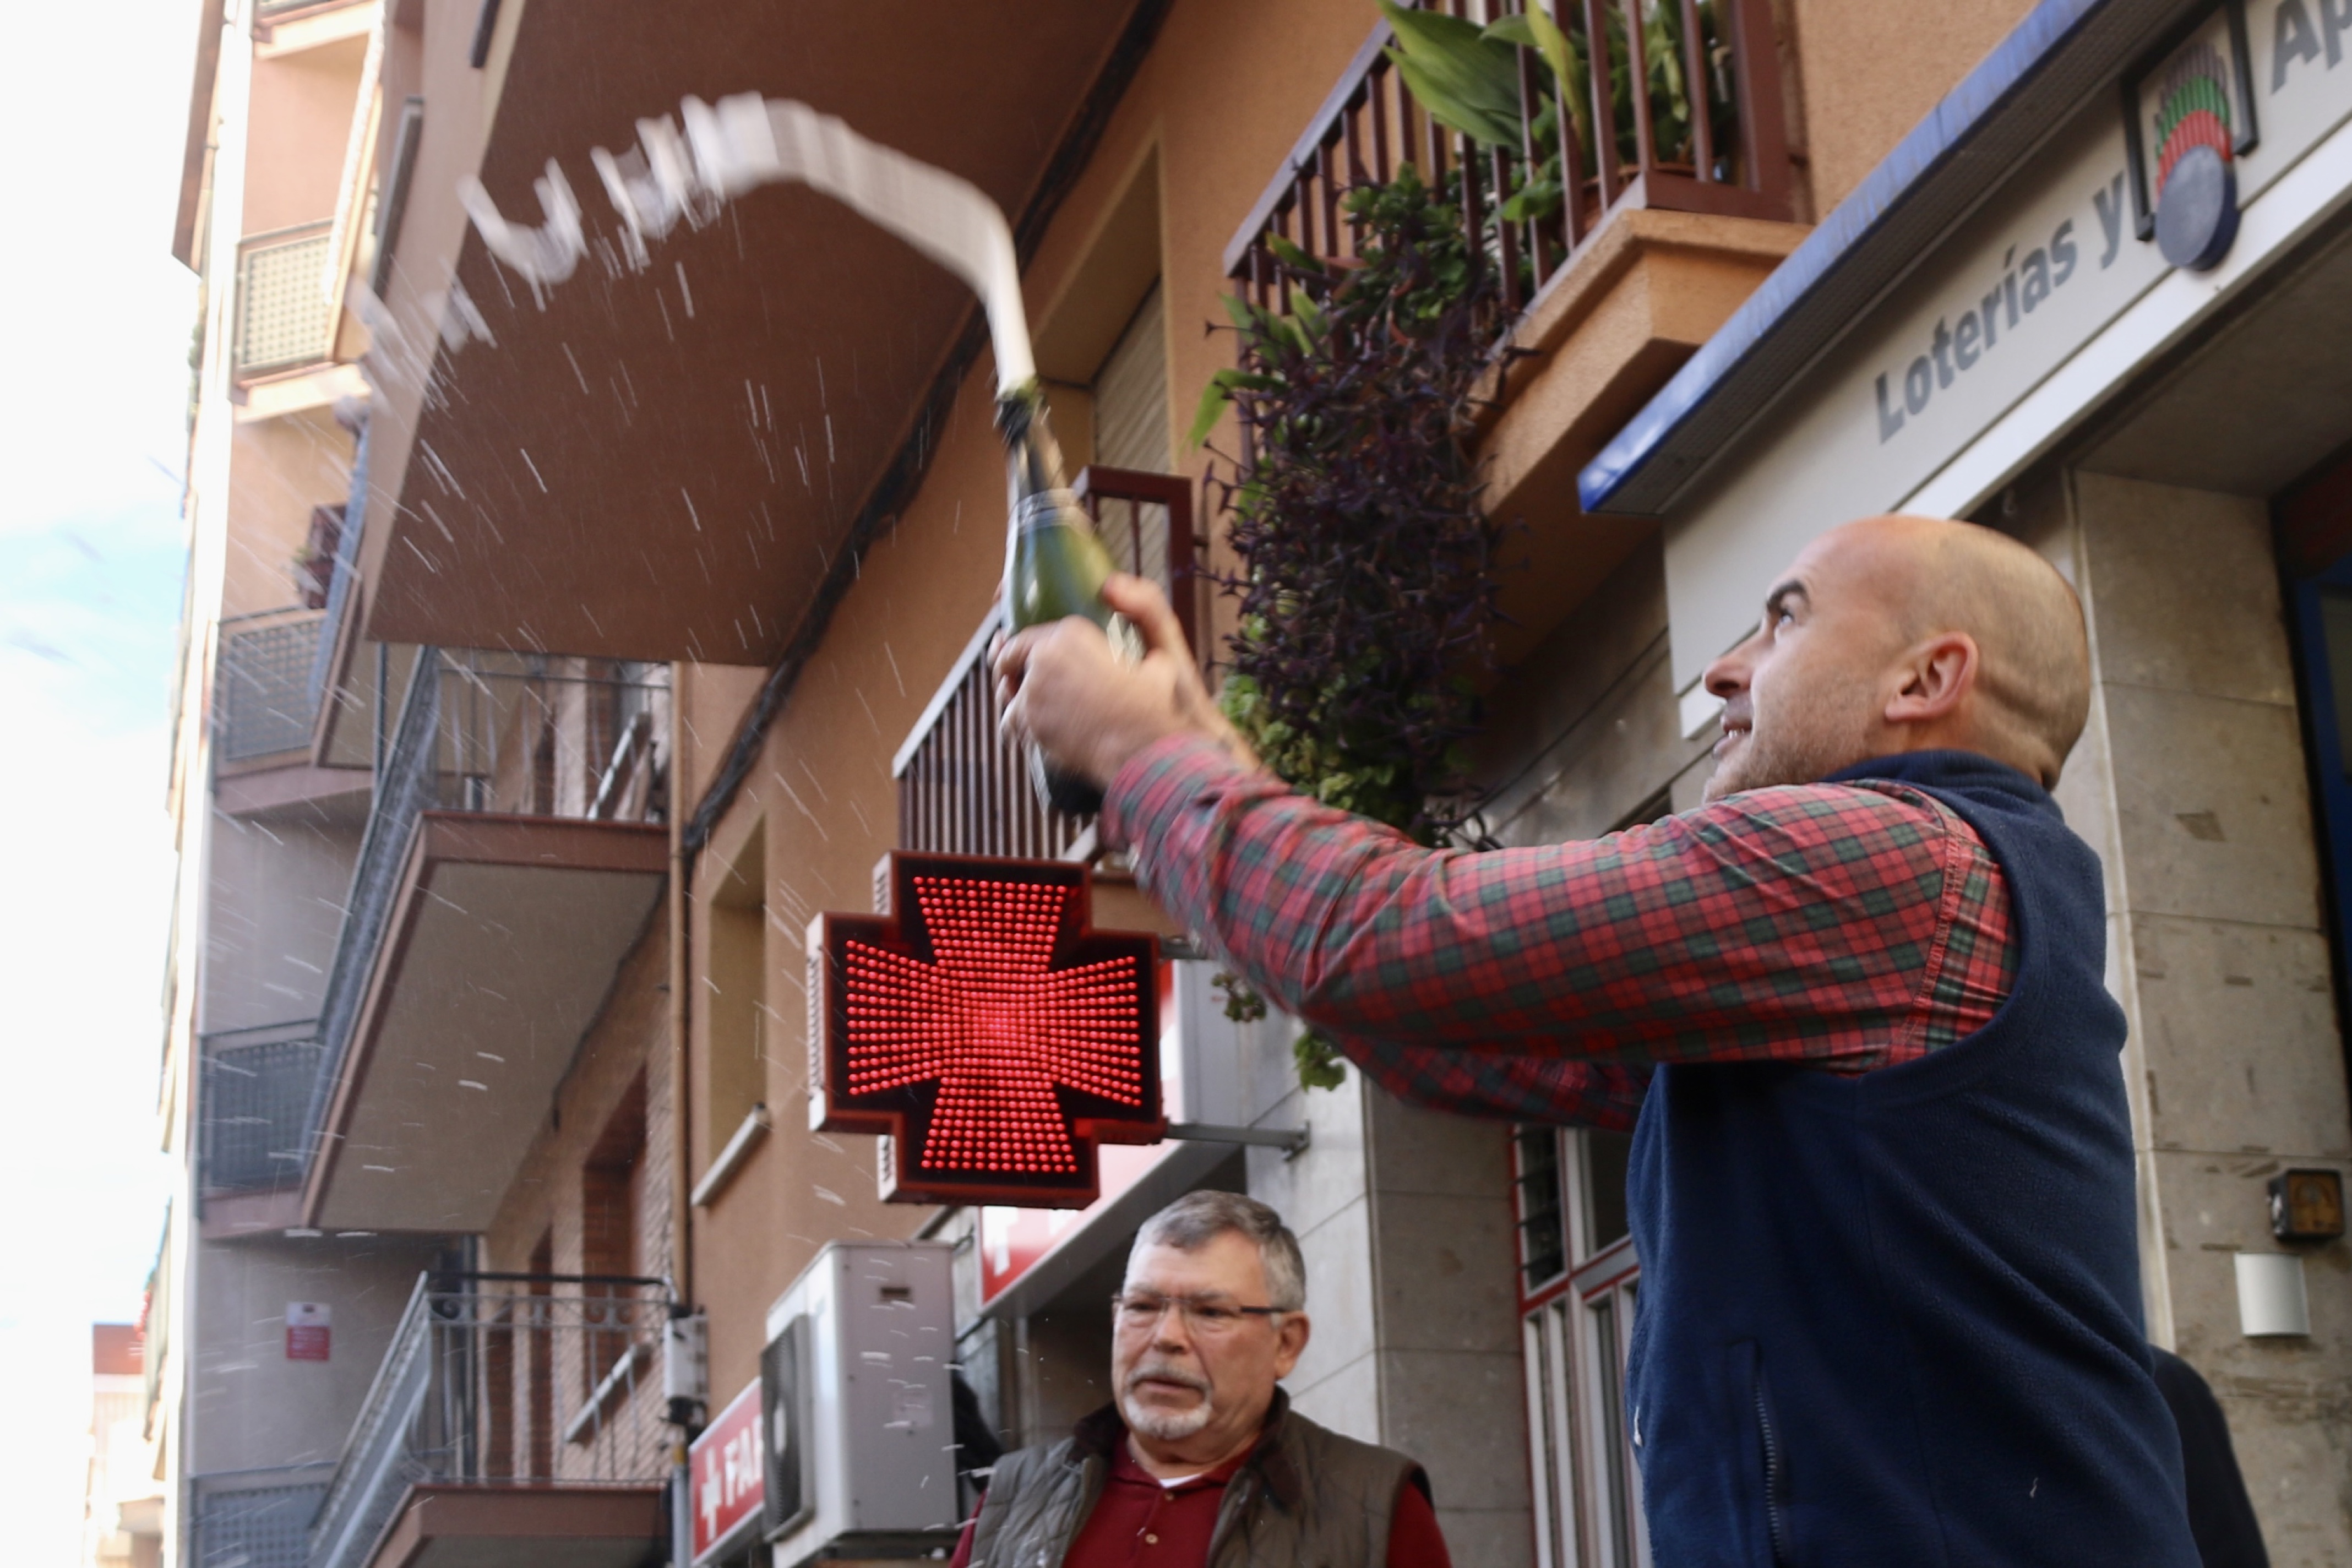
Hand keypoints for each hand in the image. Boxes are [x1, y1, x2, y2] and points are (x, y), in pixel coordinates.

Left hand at [993, 574, 1257, 788]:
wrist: (1143, 748)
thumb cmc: (1154, 708)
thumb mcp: (1161, 659)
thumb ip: (1147, 628)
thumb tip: (1127, 610)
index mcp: (1072, 632)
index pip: (1029, 635)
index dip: (1019, 645)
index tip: (1019, 654)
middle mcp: (1046, 654)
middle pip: (1009, 659)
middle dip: (1011, 672)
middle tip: (1019, 684)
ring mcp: (1032, 689)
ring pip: (1007, 694)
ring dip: (1016, 702)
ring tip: (1033, 713)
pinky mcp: (1027, 721)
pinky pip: (1010, 723)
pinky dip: (1019, 730)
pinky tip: (1033, 734)